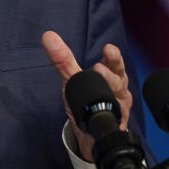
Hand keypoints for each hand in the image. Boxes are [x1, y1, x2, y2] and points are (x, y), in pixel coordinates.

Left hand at [41, 30, 132, 161]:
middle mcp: (119, 90)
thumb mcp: (74, 79)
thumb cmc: (87, 100)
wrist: (93, 132)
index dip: (112, 56)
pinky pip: (117, 120)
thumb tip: (48, 36)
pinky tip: (108, 114)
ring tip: (99, 82)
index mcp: (111, 75)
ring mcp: (121, 108)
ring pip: (119, 97)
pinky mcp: (119, 125)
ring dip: (110, 89)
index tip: (107, 49)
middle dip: (110, 73)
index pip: (114, 63)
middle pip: (119, 78)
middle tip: (99, 67)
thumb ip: (63, 60)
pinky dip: (113, 116)